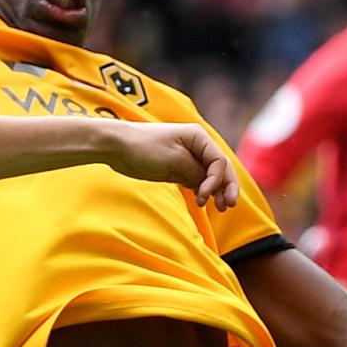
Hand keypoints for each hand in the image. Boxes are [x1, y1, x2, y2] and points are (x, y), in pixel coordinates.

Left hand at [96, 120, 238, 208]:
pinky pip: (198, 180)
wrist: (117, 146)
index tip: (204, 196)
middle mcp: (197, 146)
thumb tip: (208, 183)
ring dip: (217, 191)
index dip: (217, 181)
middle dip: (226, 187)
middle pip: (220, 169)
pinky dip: (203, 191)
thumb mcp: (173, 160)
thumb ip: (195, 172)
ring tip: (220, 208)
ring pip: (210, 176)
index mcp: (199, 137)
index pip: (219, 162)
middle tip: (228, 206)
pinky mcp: (178, 168)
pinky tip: (204, 202)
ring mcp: (188, 157)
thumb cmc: (143, 148)